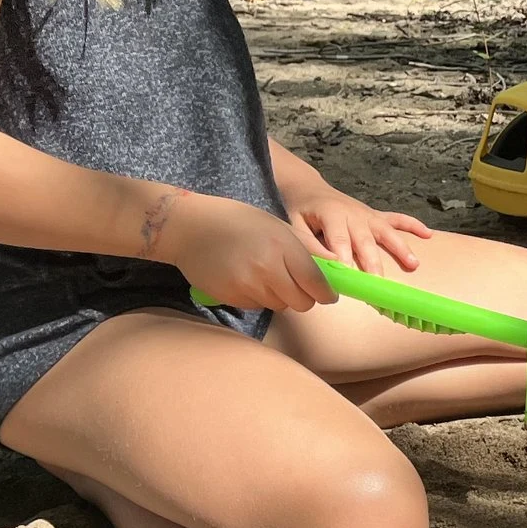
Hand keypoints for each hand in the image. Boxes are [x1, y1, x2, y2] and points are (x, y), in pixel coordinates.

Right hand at [158, 192, 334, 311]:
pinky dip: (257, 297)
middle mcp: (267, 269)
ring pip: (279, 305)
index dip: (326, 293)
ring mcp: (247, 285)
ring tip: (263, 273)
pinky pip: (256, 306)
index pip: (316, 284)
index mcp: (283, 247)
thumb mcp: (277, 225)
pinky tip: (244, 277)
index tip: (327, 294)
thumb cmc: (237, 221)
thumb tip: (338, 265)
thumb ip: (308, 248)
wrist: (189, 227)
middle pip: (301, 303)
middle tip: (295, 284)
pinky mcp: (230, 297)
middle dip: (303, 297)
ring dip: (278, 296)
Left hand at [286, 182, 431, 274]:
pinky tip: (428, 235)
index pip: (339, 239)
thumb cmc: (301, 210)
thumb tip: (328, 265)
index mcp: (331, 214)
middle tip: (379, 282)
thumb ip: (310, 245)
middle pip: (365, 240)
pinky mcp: (375, 215)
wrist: (309, 188)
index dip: (345, 258)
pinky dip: (413, 225)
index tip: (350, 277)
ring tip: (413, 264)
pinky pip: (397, 218)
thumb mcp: (294, 226)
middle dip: (373, 261)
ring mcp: (367, 214)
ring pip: (386, 232)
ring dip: (400, 248)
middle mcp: (353, 214)